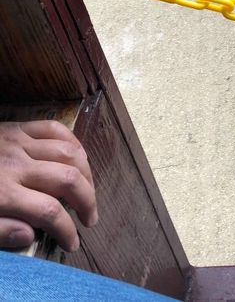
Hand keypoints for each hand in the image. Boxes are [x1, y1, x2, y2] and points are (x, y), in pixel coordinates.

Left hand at [0, 120, 97, 251]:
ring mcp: (19, 142)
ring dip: (86, 172)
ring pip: (68, 152)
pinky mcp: (17, 127)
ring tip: (89, 190)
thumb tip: (31, 235)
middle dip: (87, 200)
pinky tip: (78, 156)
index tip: (72, 243)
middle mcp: (17, 165)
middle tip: (89, 218)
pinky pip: (54, 128)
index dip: (67, 231)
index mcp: (3, 193)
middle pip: (67, 180)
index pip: (50, 212)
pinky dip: (72, 141)